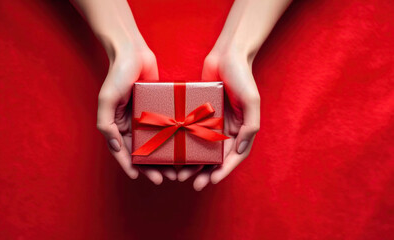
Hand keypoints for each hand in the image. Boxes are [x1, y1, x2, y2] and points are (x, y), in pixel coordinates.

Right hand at [97, 43, 176, 183]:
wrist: (133, 52)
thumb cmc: (117, 74)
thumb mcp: (106, 100)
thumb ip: (107, 125)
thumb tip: (117, 149)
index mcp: (118, 125)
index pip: (124, 152)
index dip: (130, 166)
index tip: (139, 177)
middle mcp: (133, 124)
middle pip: (143, 152)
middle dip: (153, 167)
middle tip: (165, 178)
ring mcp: (148, 117)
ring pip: (158, 143)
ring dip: (166, 157)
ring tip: (177, 169)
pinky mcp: (161, 108)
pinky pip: (168, 127)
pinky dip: (174, 139)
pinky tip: (184, 148)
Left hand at [178, 47, 259, 189]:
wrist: (227, 54)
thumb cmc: (243, 75)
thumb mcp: (251, 101)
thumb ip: (250, 126)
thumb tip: (239, 151)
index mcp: (241, 129)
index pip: (234, 156)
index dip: (224, 171)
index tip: (211, 180)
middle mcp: (226, 128)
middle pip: (216, 157)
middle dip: (205, 172)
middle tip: (193, 183)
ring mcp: (212, 122)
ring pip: (201, 148)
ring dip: (192, 163)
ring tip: (180, 173)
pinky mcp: (198, 113)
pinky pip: (190, 132)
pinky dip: (184, 144)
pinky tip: (173, 152)